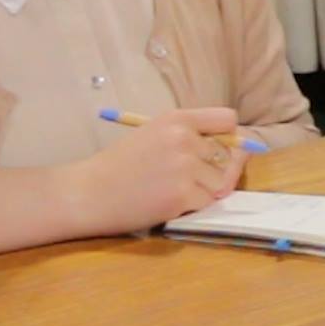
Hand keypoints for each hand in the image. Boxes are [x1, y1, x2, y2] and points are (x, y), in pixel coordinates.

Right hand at [58, 107, 248, 237]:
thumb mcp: (154, 134)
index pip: (228, 119)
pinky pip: (206, 202)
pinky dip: (192, 207)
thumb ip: (190, 136)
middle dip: (214, 170)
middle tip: (189, 179)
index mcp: (178, 119)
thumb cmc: (119, 164)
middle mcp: (185, 138)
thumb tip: (237, 148)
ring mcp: (185, 167)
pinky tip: (166, 202)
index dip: (230, 137)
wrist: (87, 192)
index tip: (222, 150)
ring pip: (220, 182)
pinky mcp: (182, 195)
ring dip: (203, 191)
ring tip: (172, 190)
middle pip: (228, 156)